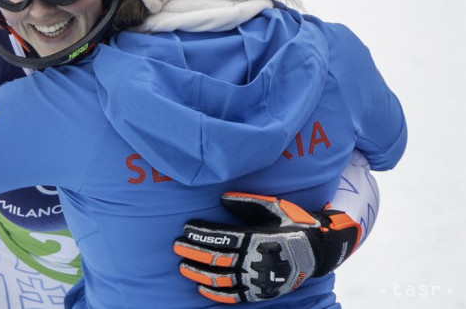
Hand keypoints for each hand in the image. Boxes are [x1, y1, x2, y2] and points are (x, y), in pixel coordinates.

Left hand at [173, 193, 360, 303]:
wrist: (318, 251)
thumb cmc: (293, 224)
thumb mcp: (273, 207)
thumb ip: (246, 203)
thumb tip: (221, 198)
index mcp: (255, 237)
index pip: (220, 237)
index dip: (200, 234)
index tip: (186, 229)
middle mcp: (254, 260)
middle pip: (216, 259)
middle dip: (193, 252)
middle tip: (176, 247)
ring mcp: (256, 279)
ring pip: (220, 279)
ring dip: (198, 274)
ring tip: (182, 267)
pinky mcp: (260, 293)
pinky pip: (233, 297)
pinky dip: (215, 294)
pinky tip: (201, 289)